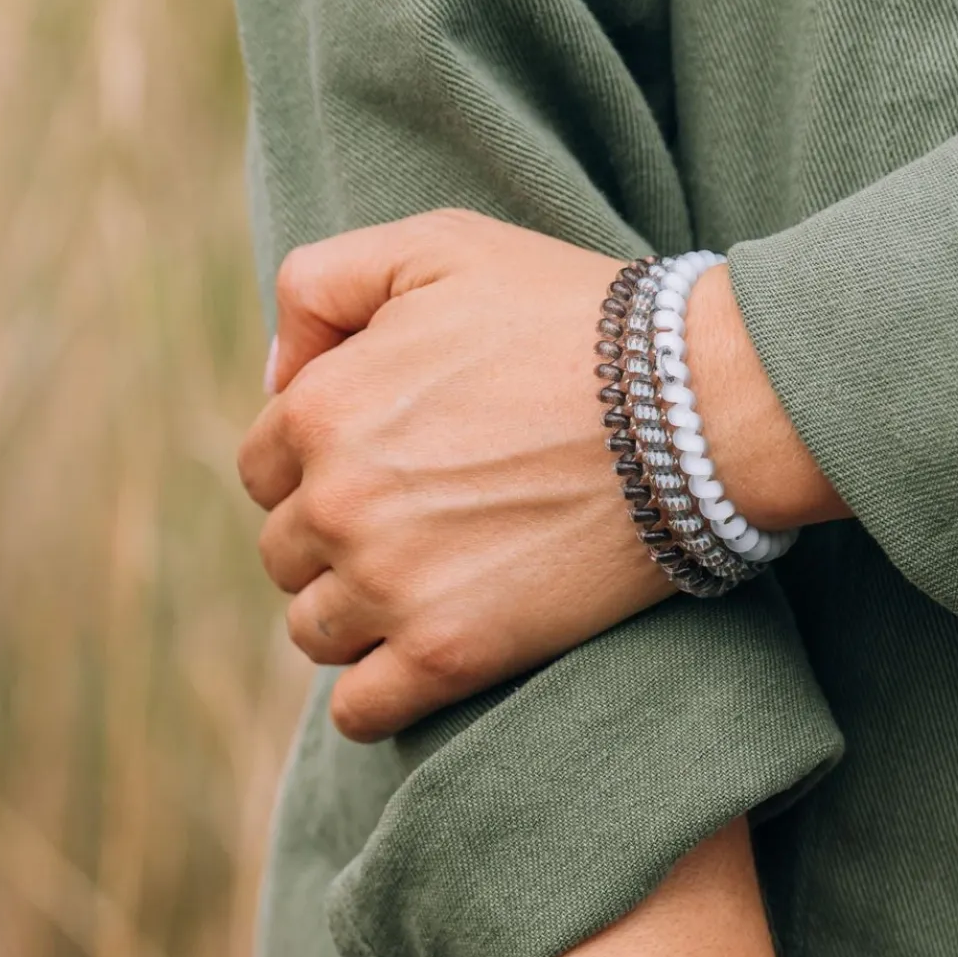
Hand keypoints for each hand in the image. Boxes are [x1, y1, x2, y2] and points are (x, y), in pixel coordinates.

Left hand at [238, 210, 842, 741]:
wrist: (693, 406)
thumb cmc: (570, 317)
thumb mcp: (436, 246)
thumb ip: (320, 286)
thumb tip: (274, 376)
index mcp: (320, 410)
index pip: (264, 469)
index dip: (316, 467)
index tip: (383, 467)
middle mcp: (338, 504)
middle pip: (286, 553)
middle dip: (333, 540)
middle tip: (414, 524)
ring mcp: (391, 587)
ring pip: (314, 631)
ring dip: (351, 616)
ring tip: (420, 590)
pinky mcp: (450, 655)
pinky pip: (361, 710)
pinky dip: (374, 698)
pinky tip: (413, 664)